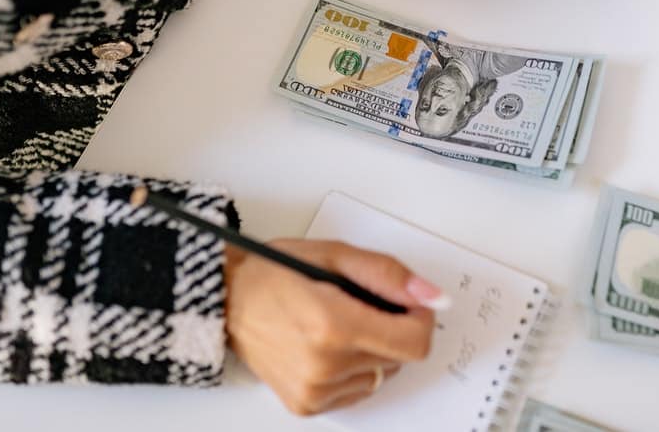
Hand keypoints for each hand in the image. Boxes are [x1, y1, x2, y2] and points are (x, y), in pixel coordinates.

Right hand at [224, 239, 444, 415]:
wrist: (225, 299)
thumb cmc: (273, 271)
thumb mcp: (334, 255)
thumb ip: (388, 275)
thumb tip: (433, 296)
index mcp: (333, 326)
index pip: (414, 342)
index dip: (420, 319)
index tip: (408, 303)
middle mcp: (324, 366)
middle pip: (399, 357)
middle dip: (391, 327)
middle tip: (358, 303)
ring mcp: (314, 390)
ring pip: (381, 374)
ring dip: (372, 349)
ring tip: (337, 323)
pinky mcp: (306, 404)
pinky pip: (358, 390)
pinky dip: (353, 368)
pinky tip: (328, 345)